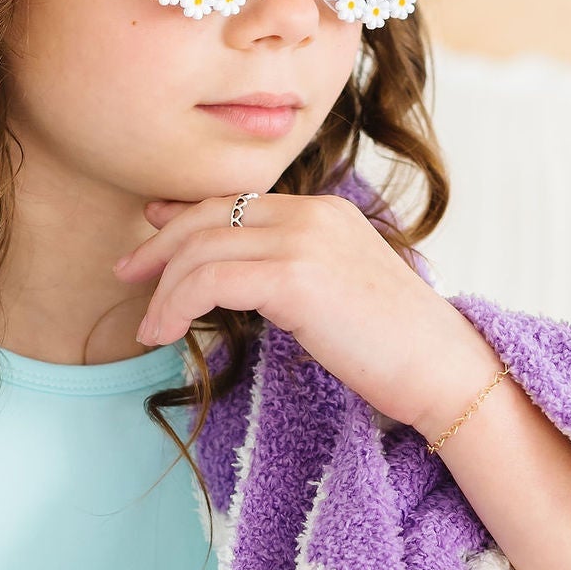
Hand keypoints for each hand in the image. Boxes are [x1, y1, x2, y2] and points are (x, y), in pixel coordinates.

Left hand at [111, 191, 501, 436]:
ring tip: (148, 328)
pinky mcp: (295, 277)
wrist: (443, 369)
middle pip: (211, 216)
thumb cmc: (394, 347)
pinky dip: (176, 306)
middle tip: (126, 276)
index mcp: (324, 211)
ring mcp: (304, 240)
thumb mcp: (337, 293)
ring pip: (203, 249)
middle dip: (159, 247)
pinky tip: (167, 333)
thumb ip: (292, 272)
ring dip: (163, 290)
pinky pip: (210, 280)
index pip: (236, 201)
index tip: (151, 235)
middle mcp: (312, 213)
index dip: (184, 216)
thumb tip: (235, 277)